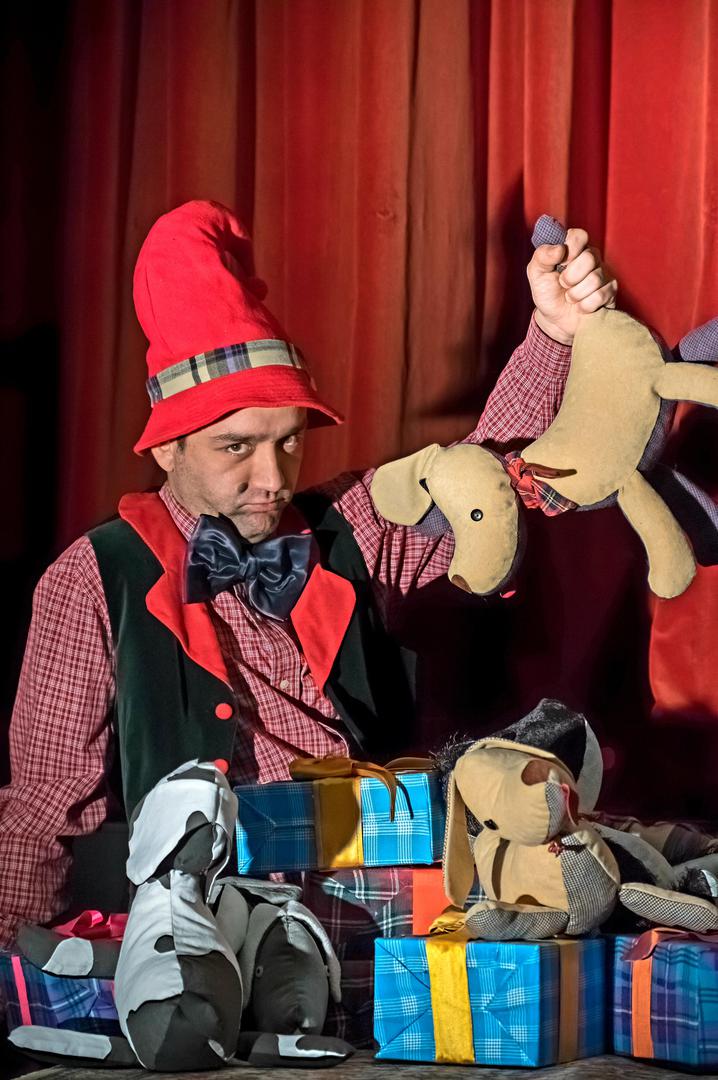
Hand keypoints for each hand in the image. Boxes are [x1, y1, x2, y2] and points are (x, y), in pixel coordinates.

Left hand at [528, 227, 617, 344]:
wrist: (555, 320)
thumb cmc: (547, 293)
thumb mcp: (537, 274)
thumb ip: (542, 256)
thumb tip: (559, 248)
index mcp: (573, 248)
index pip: (579, 236)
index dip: (569, 250)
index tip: (560, 263)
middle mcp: (591, 257)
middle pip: (589, 258)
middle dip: (570, 277)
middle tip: (563, 284)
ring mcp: (603, 273)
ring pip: (594, 279)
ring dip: (575, 294)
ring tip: (570, 297)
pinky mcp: (611, 290)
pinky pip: (600, 295)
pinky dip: (584, 305)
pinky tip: (580, 306)